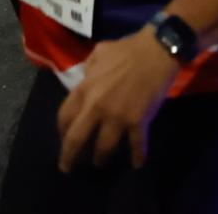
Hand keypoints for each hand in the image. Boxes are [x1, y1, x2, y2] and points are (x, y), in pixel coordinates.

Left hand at [56, 28, 178, 171]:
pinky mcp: (138, 122)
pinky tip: (137, 164)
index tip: (64, 138)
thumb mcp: (99, 52)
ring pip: (103, 148)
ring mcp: (118, 116)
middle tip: (67, 168)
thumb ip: (88, 69)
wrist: (156, 51)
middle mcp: (96, 107)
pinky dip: (137, 157)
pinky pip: (136, 145)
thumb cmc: (127, 49)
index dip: (61, 131)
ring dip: (101, 159)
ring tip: (101, 163)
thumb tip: (86, 79)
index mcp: (85, 89)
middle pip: (76, 139)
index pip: (64, 116)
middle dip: (69, 157)